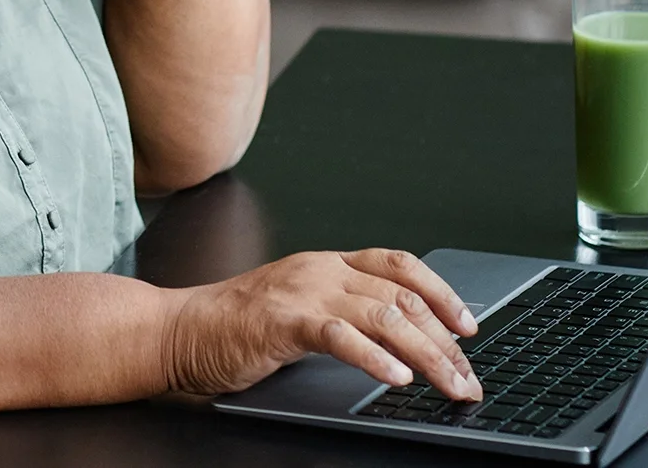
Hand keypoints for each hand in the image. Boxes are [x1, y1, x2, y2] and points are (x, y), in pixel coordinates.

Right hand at [162, 249, 482, 400]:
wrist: (179, 330)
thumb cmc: (234, 326)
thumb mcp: (299, 306)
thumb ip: (342, 311)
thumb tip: (400, 337)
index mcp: (326, 263)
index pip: (399, 265)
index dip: (441, 292)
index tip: (469, 325)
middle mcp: (320, 270)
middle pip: (403, 296)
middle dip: (445, 340)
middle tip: (467, 375)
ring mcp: (302, 292)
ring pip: (384, 315)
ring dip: (427, 355)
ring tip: (449, 384)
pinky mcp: (283, 321)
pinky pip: (341, 336)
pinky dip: (375, 358)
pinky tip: (396, 378)